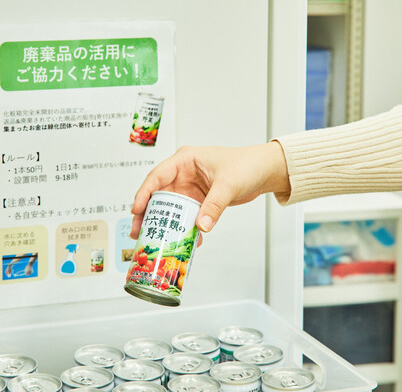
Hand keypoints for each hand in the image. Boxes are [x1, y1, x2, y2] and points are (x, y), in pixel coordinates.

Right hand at [130, 142, 289, 239]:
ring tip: (153, 241)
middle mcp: (183, 173)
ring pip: (170, 207)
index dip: (144, 193)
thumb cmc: (246, 165)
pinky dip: (184, 228)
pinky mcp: (198, 200)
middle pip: (158, 194)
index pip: (158, 176)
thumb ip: (214, 205)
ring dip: (163, 224)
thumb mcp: (228, 184)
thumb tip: (201, 226)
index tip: (136, 210)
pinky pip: (185, 216)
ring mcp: (189, 187)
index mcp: (185, 160)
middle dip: (147, 214)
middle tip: (138, 231)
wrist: (264, 171)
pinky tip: (185, 241)